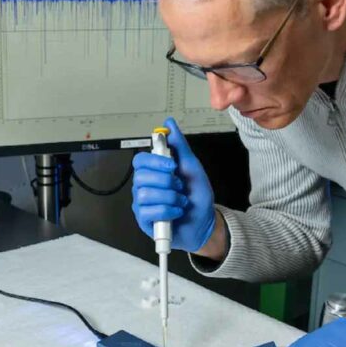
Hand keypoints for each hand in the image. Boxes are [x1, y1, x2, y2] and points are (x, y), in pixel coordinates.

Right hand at [132, 117, 215, 252]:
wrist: (204, 222)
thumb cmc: (197, 196)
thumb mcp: (192, 168)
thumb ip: (179, 146)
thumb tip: (169, 124)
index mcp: (154, 172)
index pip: (141, 160)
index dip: (155, 161)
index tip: (172, 165)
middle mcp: (145, 186)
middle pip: (141, 176)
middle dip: (167, 182)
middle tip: (180, 187)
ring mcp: (143, 204)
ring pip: (145, 194)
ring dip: (170, 197)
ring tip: (181, 201)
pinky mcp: (144, 220)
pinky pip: (149, 212)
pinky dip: (168, 211)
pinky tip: (177, 212)